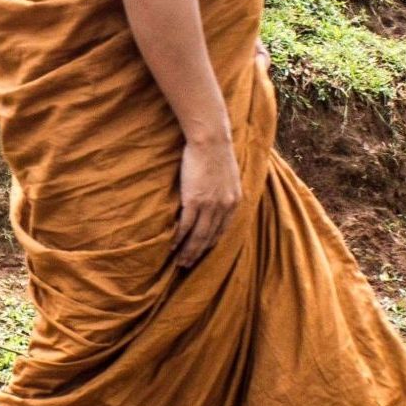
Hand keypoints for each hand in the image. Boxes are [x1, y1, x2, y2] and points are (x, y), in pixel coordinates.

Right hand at [172, 134, 241, 269]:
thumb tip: (215, 196)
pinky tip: (172, 247)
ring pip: (198, 236)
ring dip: (188, 252)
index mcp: (234, 202)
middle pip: (209, 238)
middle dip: (198, 254)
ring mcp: (210, 206)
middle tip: (187, 265)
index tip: (201, 253)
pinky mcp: (194, 201)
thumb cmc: (217, 152)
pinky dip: (178, 239)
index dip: (210, 244)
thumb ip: (224, 190)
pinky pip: (185, 226)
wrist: (211, 140)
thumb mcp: (228, 175)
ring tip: (179, 262)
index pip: (222, 230)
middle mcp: (224, 208)